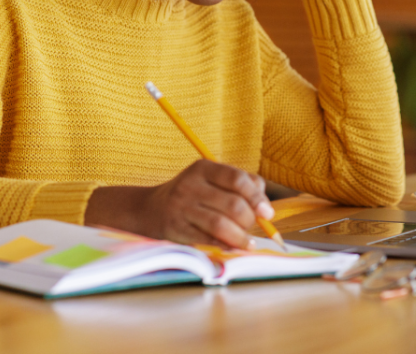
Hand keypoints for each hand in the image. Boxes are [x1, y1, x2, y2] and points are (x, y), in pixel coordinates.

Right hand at [85, 160, 274, 249]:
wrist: (147, 209)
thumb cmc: (191, 195)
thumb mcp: (210, 180)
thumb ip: (240, 185)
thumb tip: (265, 205)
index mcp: (203, 168)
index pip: (237, 179)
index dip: (257, 197)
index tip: (267, 213)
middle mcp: (191, 185)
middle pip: (232, 204)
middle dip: (250, 220)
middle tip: (255, 228)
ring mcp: (181, 207)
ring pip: (220, 224)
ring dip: (240, 237)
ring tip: (248, 244)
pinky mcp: (176, 228)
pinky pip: (206, 239)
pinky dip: (223, 245)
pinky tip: (231, 247)